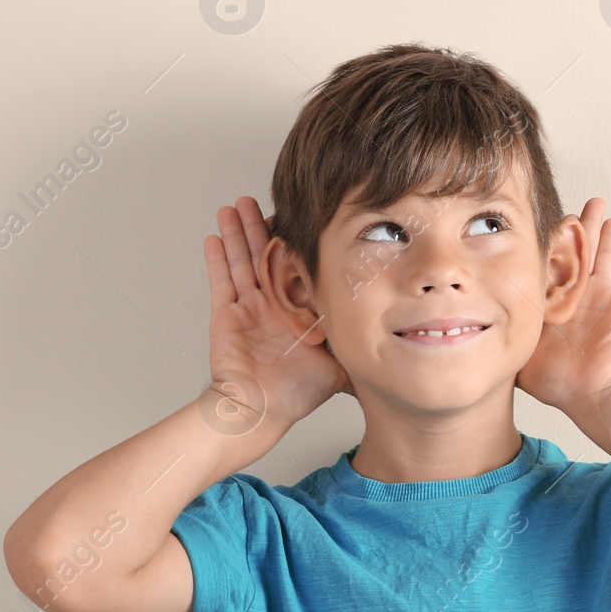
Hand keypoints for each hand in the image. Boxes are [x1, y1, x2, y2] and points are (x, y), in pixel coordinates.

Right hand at [203, 196, 353, 431]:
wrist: (261, 412)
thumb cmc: (296, 393)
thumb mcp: (339, 362)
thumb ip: (360, 343)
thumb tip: (395, 334)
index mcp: (295, 310)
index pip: (295, 266)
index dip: (294, 242)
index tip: (299, 215)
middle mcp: (271, 305)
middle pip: (263, 255)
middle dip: (260, 226)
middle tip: (257, 199)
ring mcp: (247, 308)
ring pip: (241, 261)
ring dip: (237, 233)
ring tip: (233, 207)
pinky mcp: (226, 316)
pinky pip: (221, 282)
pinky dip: (217, 260)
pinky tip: (214, 236)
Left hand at [516, 198, 610, 414]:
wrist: (594, 395)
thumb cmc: (560, 382)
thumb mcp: (521, 354)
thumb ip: (502, 336)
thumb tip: (475, 327)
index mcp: (555, 304)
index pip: (550, 262)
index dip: (549, 241)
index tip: (545, 218)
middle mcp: (579, 297)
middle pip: (579, 252)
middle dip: (581, 226)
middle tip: (584, 204)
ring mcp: (606, 299)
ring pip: (609, 256)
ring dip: (610, 235)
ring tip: (610, 216)